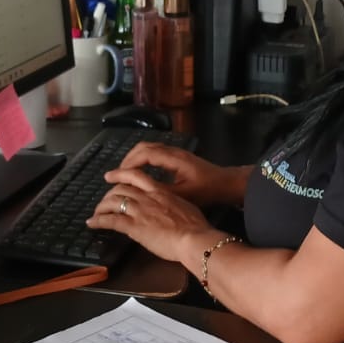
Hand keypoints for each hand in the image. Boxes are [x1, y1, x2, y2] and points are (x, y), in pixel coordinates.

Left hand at [87, 167, 221, 266]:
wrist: (194, 238)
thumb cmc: (196, 226)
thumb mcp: (186, 207)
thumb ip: (173, 205)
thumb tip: (171, 209)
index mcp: (160, 192)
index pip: (135, 177)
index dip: (121, 175)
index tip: (113, 177)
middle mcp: (147, 198)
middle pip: (120, 189)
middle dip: (109, 194)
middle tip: (104, 201)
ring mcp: (139, 211)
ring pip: (113, 202)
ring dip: (101, 207)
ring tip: (95, 213)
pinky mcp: (134, 227)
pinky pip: (111, 220)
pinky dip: (98, 221)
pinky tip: (91, 224)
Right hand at [114, 143, 245, 206]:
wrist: (227, 184)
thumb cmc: (208, 191)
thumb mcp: (183, 195)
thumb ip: (162, 191)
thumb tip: (140, 192)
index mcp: (174, 159)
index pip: (145, 154)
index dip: (128, 163)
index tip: (116, 175)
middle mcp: (173, 152)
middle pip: (144, 147)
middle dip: (127, 159)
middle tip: (117, 174)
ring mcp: (176, 153)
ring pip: (149, 148)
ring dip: (134, 158)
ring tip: (124, 174)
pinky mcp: (178, 157)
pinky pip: (155, 152)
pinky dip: (143, 159)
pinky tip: (140, 173)